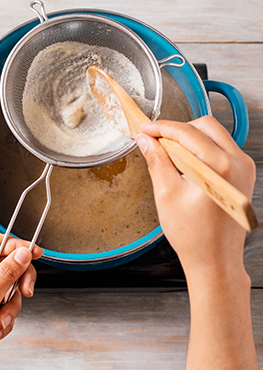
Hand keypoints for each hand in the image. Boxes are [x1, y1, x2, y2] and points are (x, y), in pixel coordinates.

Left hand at [0, 234, 42, 369]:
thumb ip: (7, 273)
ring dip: (10, 306)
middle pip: (8, 265)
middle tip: (26, 289)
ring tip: (0, 319)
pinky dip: (6, 317)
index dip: (17, 246)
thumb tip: (23, 253)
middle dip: (17, 282)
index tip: (34, 252)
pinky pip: (8, 304)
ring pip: (11, 287)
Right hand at [136, 116, 257, 368]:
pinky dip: (201, 148)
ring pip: (214, 134)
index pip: (187, 133)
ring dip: (189, 137)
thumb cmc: (194, 236)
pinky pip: (221, 148)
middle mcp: (238, 163)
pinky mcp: (243, 175)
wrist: (216, 261)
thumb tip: (146, 141)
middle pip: (205, 126)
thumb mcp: (167, 195)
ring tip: (167, 151)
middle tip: (154, 139)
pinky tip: (184, 160)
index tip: (145, 129)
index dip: (162, 128)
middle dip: (177, 129)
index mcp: (220, 168)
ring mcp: (244, 168)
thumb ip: (157, 161)